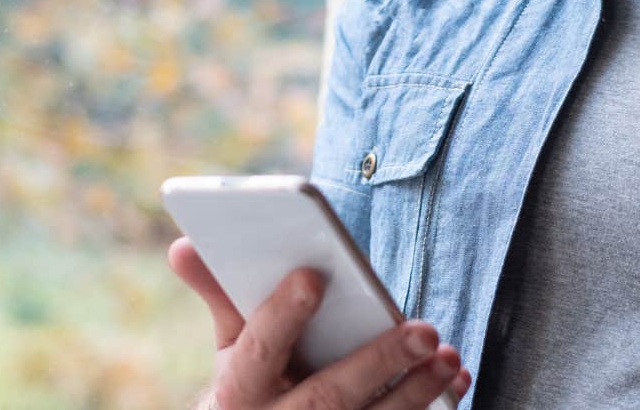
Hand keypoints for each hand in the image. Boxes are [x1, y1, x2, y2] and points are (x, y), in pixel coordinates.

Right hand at [168, 237, 472, 408]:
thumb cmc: (250, 388)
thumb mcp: (230, 350)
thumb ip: (222, 298)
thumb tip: (184, 244)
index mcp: (238, 390)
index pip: (259, 351)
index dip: (282, 315)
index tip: (311, 276)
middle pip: (329, 397)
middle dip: (378, 362)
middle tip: (424, 330)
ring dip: (414, 392)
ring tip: (447, 356)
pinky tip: (455, 380)